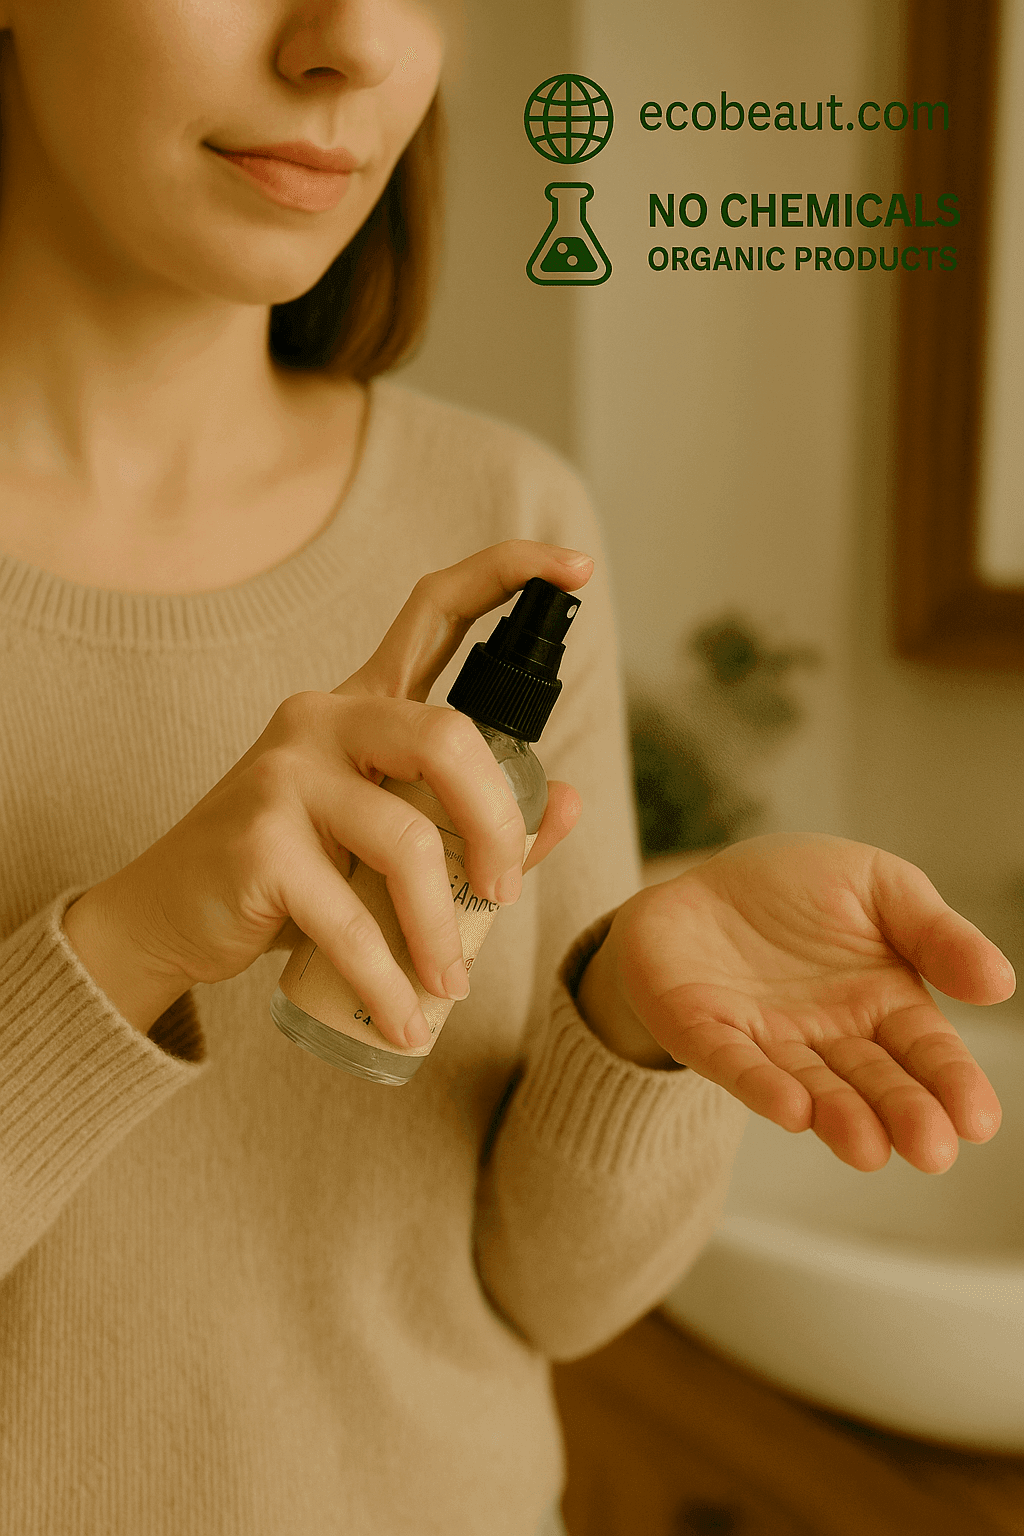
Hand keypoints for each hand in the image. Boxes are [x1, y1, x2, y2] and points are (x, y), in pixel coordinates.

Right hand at [63, 541, 590, 1043]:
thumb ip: (471, 820)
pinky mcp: (258, 841)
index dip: (507, 574)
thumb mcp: (384, 842)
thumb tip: (568, 801)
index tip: (577, 567)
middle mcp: (322, 718)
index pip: (435, 610)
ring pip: (407, 843)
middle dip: (499, 824)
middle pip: (447, 738)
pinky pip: (352, 920)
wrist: (170, 918)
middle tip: (504, 892)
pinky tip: (404, 1021)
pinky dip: (390, 983)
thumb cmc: (293, 874)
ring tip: (450, 985)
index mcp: (363, 707)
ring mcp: (284, 774)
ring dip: (444, 932)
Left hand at [587, 835, 1014, 1171]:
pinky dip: (760, 1086)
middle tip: (932, 1150)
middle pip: (874, 1082)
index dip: (952, 1083)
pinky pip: (734, 1063)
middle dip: (903, 1115)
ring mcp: (768, 1042)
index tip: (978, 1120)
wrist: (700, 878)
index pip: (926, 1050)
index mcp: (883, 1001)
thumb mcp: (878, 886)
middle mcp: (830, 1036)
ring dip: (839, 1117)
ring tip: (868, 1148)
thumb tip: (1000, 983)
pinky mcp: (706, 1034)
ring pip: (810, 1087)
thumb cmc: (795, 886)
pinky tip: (792, 1109)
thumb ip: (935, 931)